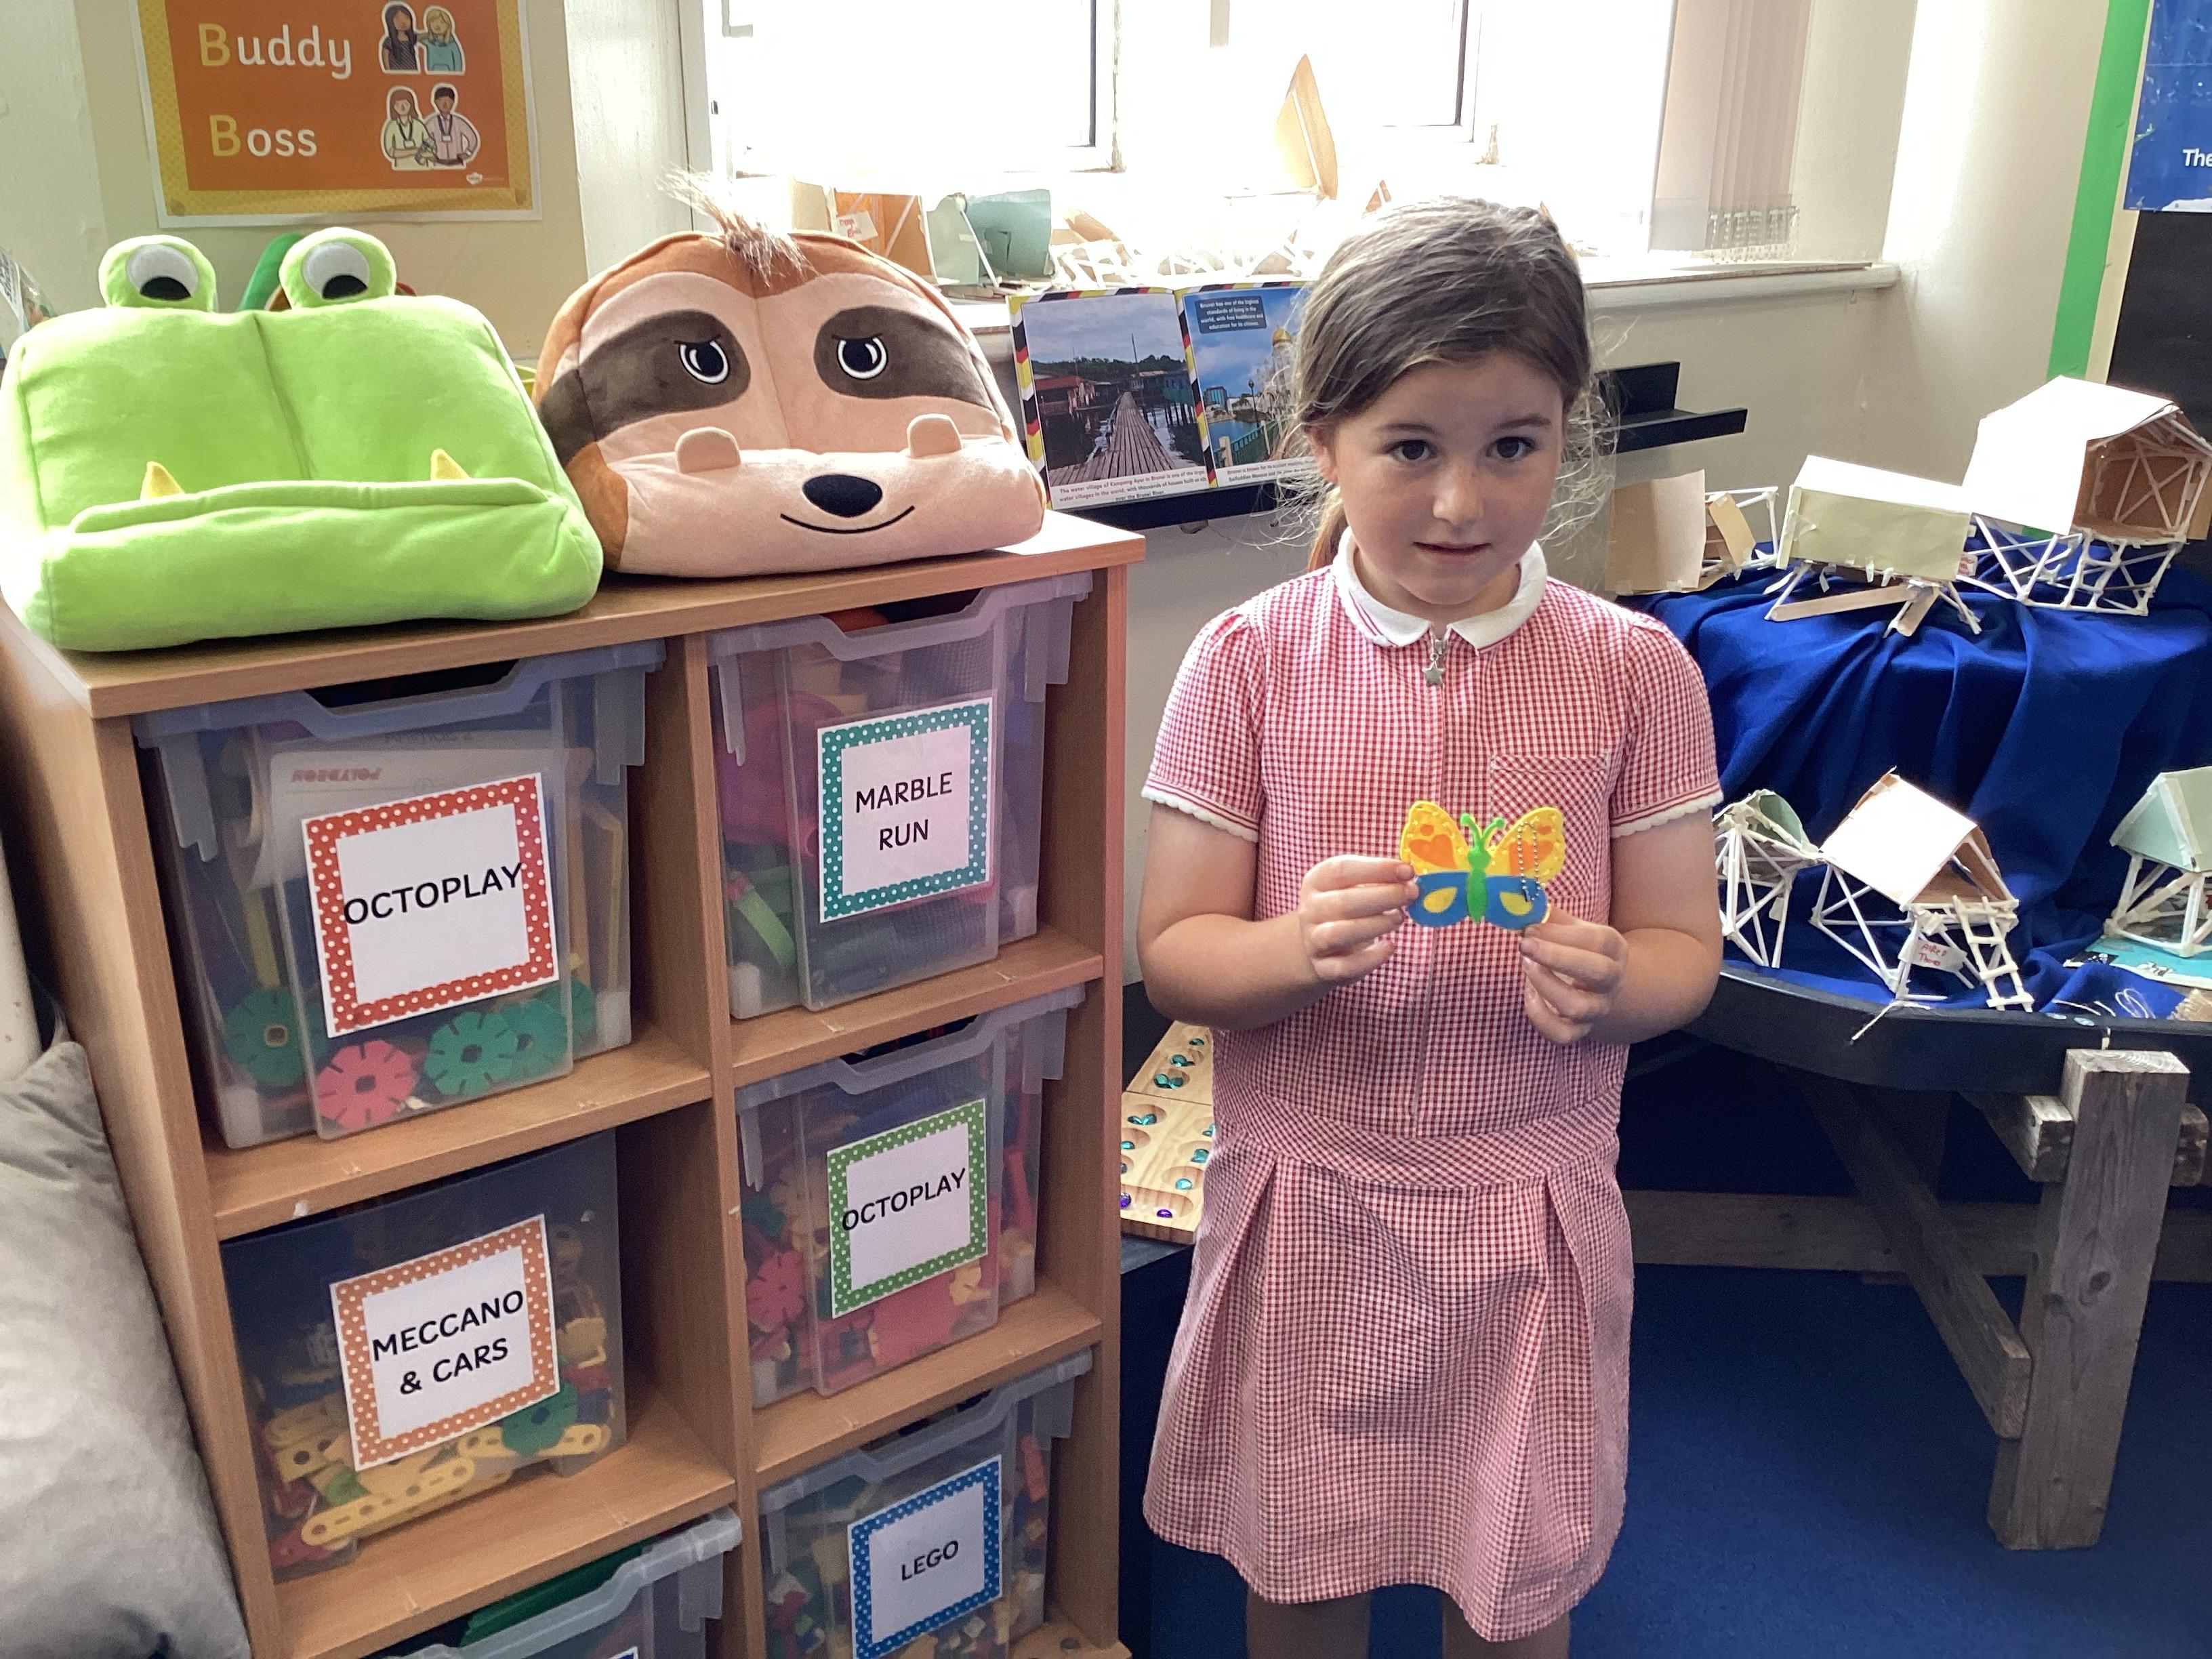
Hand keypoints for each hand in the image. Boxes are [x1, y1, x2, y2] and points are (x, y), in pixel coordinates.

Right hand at [1296, 856, 1417, 985]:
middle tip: (1412, 893)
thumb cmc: (1347, 907)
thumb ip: (1378, 878)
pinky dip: (1371, 958)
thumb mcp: (1354, 885)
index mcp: (1317, 882)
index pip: (1341, 870)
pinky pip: (1345, 967)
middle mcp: (1310, 910)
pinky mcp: (1324, 968)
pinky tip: (1390, 947)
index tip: (1407, 870)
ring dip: (1375, 925)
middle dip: (1384, 896)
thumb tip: (1409, 875)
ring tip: (1400, 918)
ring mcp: (1314, 941)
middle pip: (1343, 902)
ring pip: (1339, 934)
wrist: (1321, 944)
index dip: (1377, 869)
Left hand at [1519, 912, 1627, 1043]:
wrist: (1598, 985)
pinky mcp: (1580, 1030)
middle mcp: (1612, 980)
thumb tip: (1518, 905)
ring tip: (1526, 966)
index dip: (1560, 934)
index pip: (1597, 941)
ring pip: (1577, 1006)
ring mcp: (1597, 1008)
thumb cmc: (1577, 949)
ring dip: (1545, 985)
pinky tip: (1529, 994)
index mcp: (1614, 948)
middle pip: (1597, 972)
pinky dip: (1540, 1018)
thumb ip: (1549, 917)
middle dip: (1556, 957)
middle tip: (1524, 945)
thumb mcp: (1572, 928)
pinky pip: (1563, 1035)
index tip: (1530, 928)